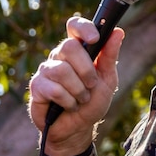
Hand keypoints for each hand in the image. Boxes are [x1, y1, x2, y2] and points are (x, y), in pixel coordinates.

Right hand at [28, 16, 123, 155]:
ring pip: (62, 70)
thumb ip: (110, 57)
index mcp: (77, 51)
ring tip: (80, 100)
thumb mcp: (107, 81)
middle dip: (86, 69)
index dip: (83, 28)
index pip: (74, 26)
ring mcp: (46, 70)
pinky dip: (68, 101)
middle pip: (69, 46)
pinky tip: (68, 106)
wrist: (77, 129)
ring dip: (78, 90)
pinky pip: (53, 89)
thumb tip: (118, 32)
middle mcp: (59, 56)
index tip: (95, 39)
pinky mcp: (37, 87)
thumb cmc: (92, 103)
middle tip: (91, 85)